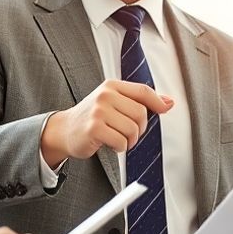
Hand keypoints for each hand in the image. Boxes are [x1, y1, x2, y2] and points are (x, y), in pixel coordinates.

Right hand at [41, 79, 172, 165]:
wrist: (64, 130)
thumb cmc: (91, 117)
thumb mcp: (112, 102)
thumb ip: (138, 101)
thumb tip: (168, 102)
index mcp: (111, 86)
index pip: (143, 91)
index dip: (157, 102)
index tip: (166, 109)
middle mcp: (105, 95)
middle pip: (141, 114)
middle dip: (139, 129)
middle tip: (129, 133)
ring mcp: (99, 111)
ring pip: (132, 130)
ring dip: (129, 140)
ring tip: (118, 138)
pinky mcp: (94, 128)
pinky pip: (121, 142)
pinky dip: (119, 147)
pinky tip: (109, 143)